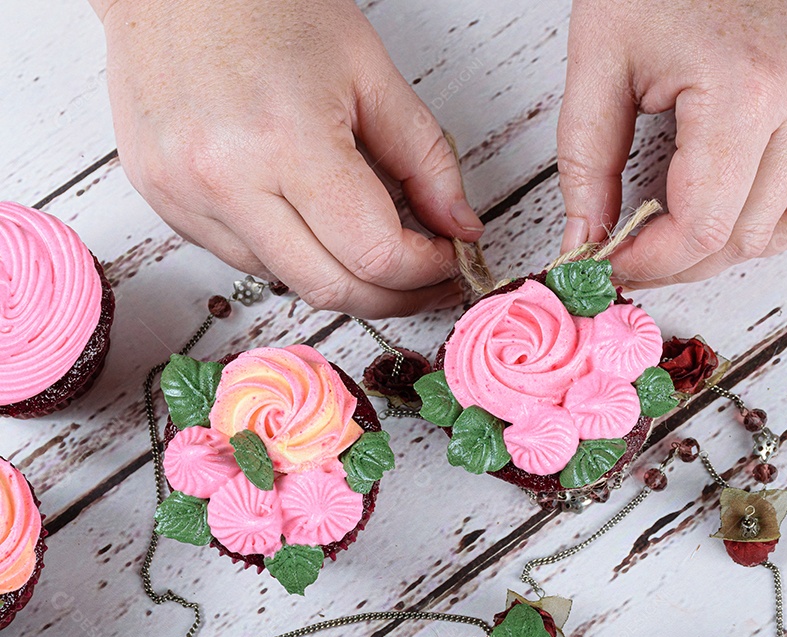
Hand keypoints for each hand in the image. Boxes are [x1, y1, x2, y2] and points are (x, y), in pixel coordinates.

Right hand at [93, 0, 483, 316]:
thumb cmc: (267, 6)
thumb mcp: (371, 72)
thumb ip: (426, 158)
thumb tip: (459, 226)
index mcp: (285, 139)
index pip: (374, 254)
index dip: (426, 269)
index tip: (447, 256)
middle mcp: (224, 179)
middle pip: (332, 288)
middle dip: (393, 295)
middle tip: (425, 277)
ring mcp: (184, 196)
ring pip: (288, 281)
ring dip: (341, 275)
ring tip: (369, 239)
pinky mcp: (163, 202)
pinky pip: (244, 259)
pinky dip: (292, 254)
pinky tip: (310, 220)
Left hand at [557, 0, 786, 286]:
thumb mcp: (597, 62)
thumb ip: (586, 163)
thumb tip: (586, 241)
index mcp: (742, 93)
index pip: (702, 228)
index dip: (649, 263)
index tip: (613, 264)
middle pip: (748, 236)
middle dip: (682, 257)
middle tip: (635, 244)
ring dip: (744, 238)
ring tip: (693, 222)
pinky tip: (768, 200)